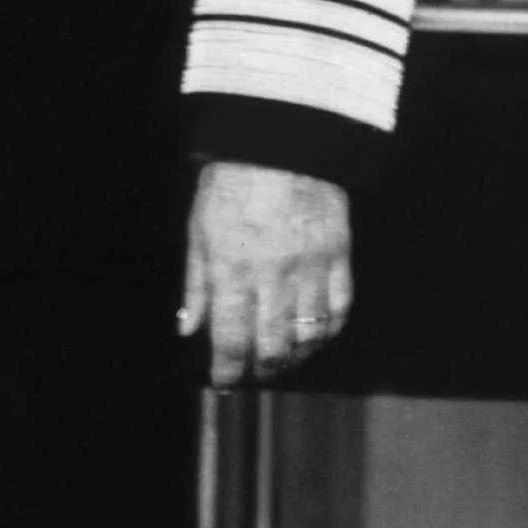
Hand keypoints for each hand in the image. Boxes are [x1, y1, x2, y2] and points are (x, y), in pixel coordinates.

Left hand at [180, 162, 349, 388]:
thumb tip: (188, 329)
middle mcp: (273, 273)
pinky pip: (339, 309)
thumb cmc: (230, 186)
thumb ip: (196, 285)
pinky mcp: (339, 255)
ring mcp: (311, 266)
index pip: (230, 336)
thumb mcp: (198, 231)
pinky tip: (314, 338)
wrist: (281, 145)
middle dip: (261, 370)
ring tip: (280, 361)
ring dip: (294, 357)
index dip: (227, 368)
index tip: (223, 382)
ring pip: (309, 334)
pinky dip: (326, 332)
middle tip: (253, 375)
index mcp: (232, 267)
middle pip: (273, 345)